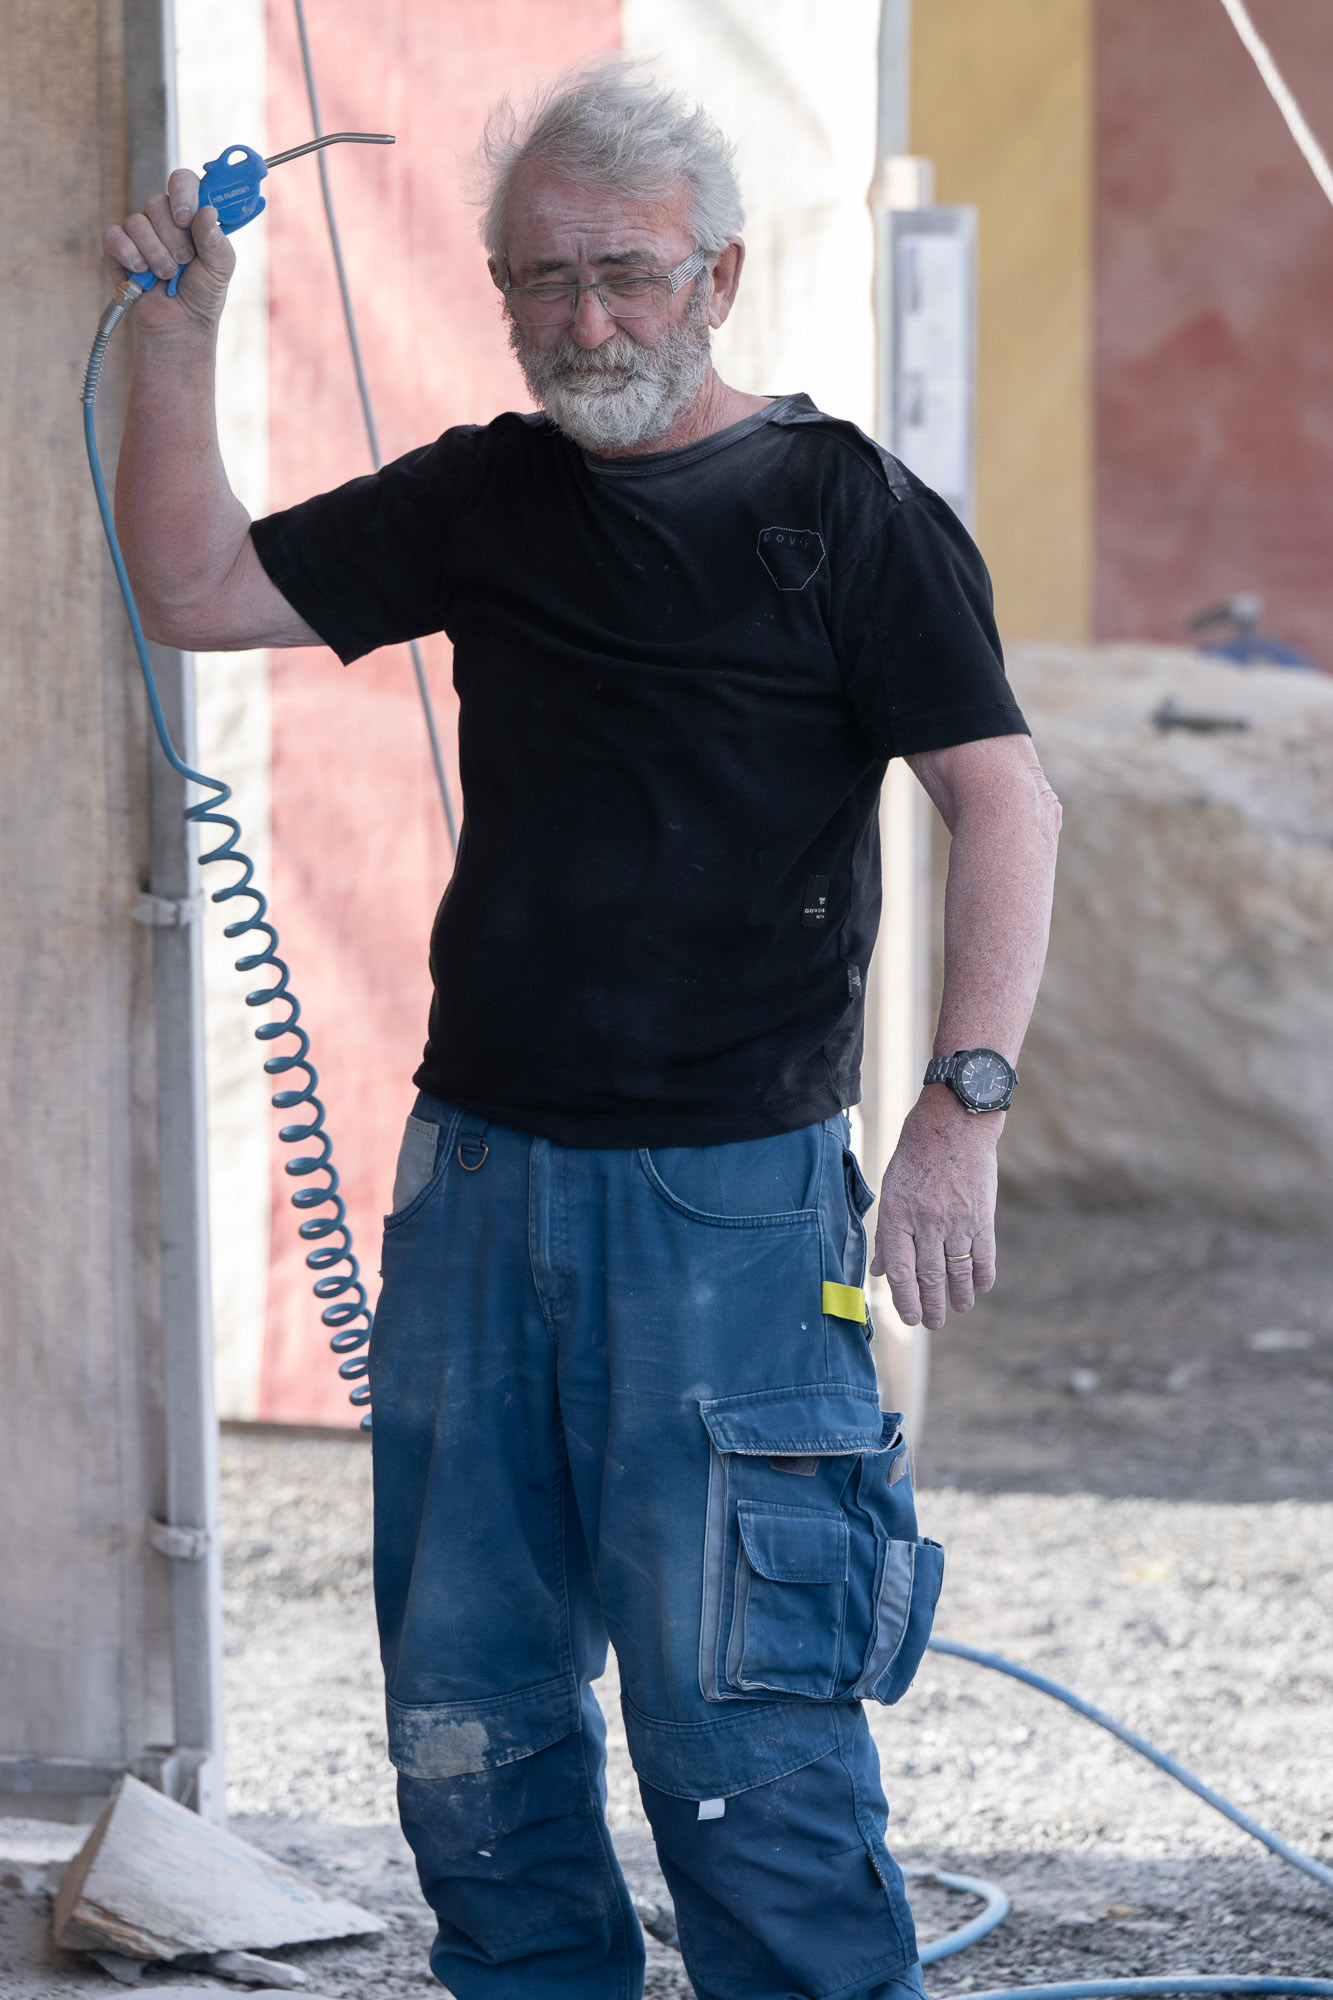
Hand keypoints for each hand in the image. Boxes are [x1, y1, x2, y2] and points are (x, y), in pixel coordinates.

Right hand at [102, 169, 234, 333]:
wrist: (181, 328)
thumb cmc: (203, 296)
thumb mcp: (220, 268)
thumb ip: (216, 240)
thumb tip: (206, 211)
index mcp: (190, 215)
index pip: (182, 181)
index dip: (182, 192)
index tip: (185, 217)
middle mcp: (163, 219)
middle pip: (157, 202)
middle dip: (173, 239)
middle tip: (184, 262)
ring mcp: (139, 233)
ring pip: (137, 222)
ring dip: (156, 255)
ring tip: (167, 275)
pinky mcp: (117, 249)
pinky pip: (114, 237)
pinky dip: (130, 256)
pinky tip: (142, 273)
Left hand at [870, 1091, 1000, 1330]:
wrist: (954, 1124)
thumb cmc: (916, 1155)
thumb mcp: (891, 1189)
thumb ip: (887, 1232)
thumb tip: (880, 1269)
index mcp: (897, 1215)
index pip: (900, 1271)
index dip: (905, 1300)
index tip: (910, 1318)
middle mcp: (926, 1222)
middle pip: (929, 1277)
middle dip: (931, 1306)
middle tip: (933, 1323)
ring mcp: (956, 1220)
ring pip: (957, 1271)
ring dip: (958, 1296)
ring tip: (958, 1309)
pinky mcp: (982, 1216)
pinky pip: (984, 1255)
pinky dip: (983, 1276)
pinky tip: (980, 1288)